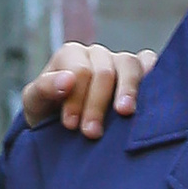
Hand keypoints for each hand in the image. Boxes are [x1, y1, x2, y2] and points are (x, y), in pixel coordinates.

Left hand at [20, 41, 153, 137]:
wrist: (63, 129)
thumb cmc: (48, 113)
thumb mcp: (34, 103)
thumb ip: (44, 89)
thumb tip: (67, 80)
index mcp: (71, 56)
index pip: (79, 71)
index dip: (76, 98)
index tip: (70, 125)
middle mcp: (97, 54)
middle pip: (104, 71)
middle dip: (97, 104)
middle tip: (91, 133)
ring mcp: (120, 61)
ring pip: (129, 65)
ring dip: (127, 91)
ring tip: (124, 113)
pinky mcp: (141, 71)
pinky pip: (150, 64)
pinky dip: (153, 76)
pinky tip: (149, 98)